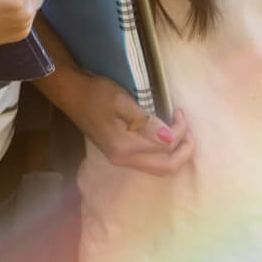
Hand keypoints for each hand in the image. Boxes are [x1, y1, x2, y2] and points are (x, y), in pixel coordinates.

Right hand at [63, 74, 192, 175]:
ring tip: (182, 132)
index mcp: (124, 147)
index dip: (180, 131)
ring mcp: (121, 160)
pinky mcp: (121, 155)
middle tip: (189, 128)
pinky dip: (165, 152)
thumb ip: (146, 122)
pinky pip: (151, 162)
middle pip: (166, 167)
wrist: (71, 94)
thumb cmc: (96, 93)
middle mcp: (124, 159)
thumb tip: (170, 139)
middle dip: (185, 150)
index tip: (179, 111)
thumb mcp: (121, 101)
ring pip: (160, 167)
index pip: (165, 147)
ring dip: (176, 153)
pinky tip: (166, 137)